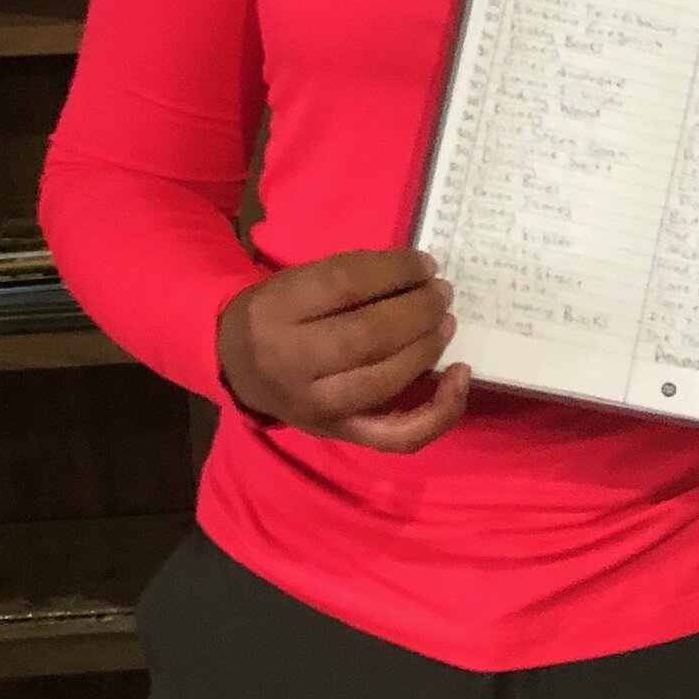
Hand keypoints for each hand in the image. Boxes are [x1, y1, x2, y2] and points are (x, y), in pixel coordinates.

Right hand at [217, 249, 471, 453]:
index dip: (395, 271)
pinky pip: (399, 435)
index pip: (345, 283)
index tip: (424, 263)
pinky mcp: (341, 433)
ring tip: (445, 321)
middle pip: (369, 334)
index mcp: (274, 312)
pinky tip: (459, 376)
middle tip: (441, 292)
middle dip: (418, 309)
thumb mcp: (295, 283)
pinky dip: (440, 410)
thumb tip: (419, 273)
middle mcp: (291, 363)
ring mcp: (318, 407)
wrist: (239, 369)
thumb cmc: (278, 316)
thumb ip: (348, 277)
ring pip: (386, 379)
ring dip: (428, 346)